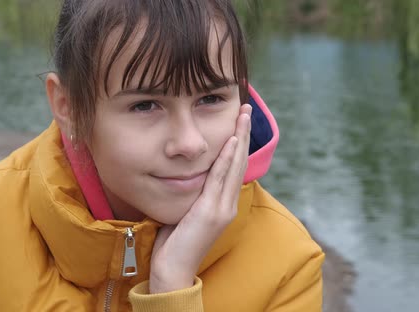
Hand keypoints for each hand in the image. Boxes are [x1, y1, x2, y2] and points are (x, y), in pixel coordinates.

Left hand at [148, 103, 251, 293]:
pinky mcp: (212, 212)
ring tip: (243, 115)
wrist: (172, 269)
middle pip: (239, 162)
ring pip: (234, 166)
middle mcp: (228, 204)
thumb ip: (192, 194)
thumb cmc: (174, 243)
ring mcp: (222, 208)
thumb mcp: (186, 212)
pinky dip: (227, 158)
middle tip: (246, 109)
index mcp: (223, 204)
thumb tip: (185, 176)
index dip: (238, 143)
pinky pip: (220, 179)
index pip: (233, 167)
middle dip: (243, 133)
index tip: (239, 121)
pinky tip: (231, 140)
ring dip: (239, 138)